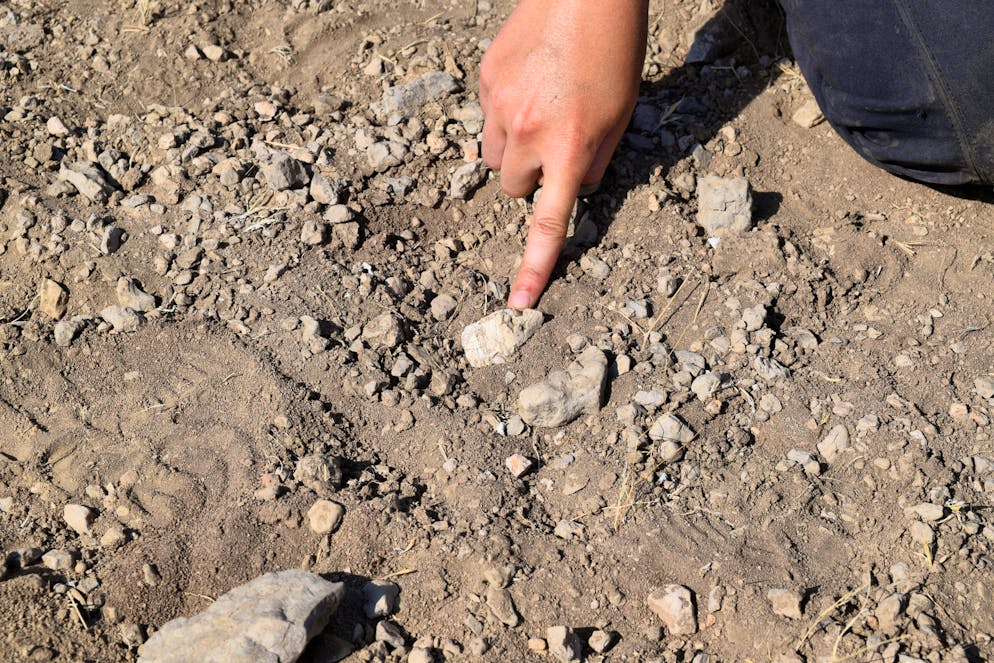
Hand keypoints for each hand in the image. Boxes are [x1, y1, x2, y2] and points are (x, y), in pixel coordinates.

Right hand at [479, 0, 647, 308]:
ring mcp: (499, 104)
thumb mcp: (622, 115)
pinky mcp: (484, 80)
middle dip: (528, 177)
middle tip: (552, 146)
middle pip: (511, 187)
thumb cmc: (616, 50)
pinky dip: (504, 112)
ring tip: (539, 110)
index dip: (535, 265)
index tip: (520, 303)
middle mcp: (527, 131)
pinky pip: (486, 116)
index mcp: (569, 145)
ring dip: (512, 149)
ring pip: (492, 155)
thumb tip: (572, 187)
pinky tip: (529, 81)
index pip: (549, 220)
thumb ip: (595, 160)